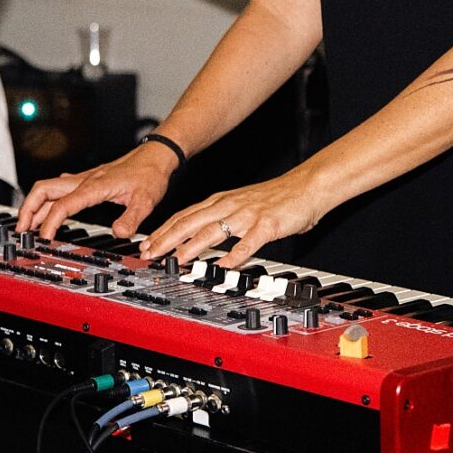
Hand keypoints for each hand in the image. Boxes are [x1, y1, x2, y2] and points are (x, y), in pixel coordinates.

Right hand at [16, 142, 176, 242]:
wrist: (156, 155)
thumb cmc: (150, 174)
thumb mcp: (145, 200)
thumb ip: (131, 218)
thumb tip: (119, 233)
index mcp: (94, 186)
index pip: (63, 204)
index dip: (50, 222)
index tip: (44, 239)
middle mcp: (84, 180)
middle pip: (44, 189)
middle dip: (28, 208)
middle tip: (21, 230)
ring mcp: (84, 179)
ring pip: (49, 188)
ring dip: (34, 205)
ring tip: (27, 226)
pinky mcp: (88, 180)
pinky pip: (59, 189)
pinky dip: (47, 200)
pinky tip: (47, 210)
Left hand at [138, 169, 326, 274]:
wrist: (306, 186)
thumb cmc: (275, 199)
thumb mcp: (240, 205)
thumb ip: (220, 220)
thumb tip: (199, 237)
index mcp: (221, 201)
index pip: (185, 215)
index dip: (163, 230)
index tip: (147, 244)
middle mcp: (230, 205)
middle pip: (192, 221)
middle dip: (168, 238)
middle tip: (150, 252)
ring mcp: (248, 215)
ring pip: (214, 230)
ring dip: (193, 245)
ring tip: (177, 259)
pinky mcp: (267, 224)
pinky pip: (248, 242)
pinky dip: (234, 254)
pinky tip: (224, 265)